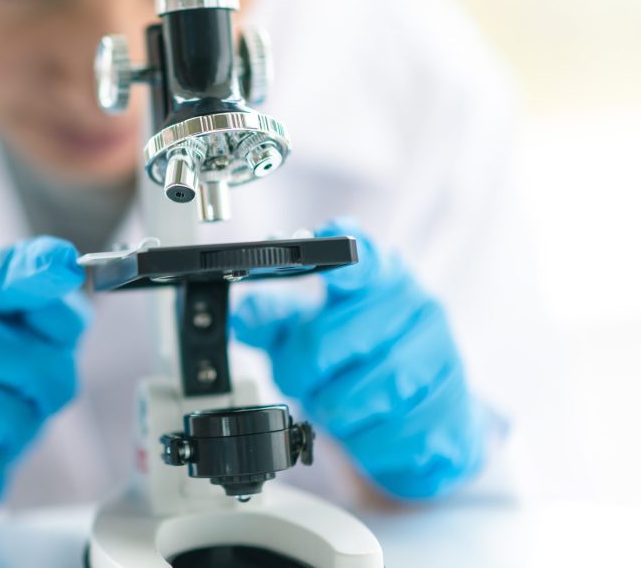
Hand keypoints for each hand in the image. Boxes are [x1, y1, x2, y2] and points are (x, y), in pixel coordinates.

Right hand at [0, 236, 91, 544]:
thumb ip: (51, 308)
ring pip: (8, 420)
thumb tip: (63, 270)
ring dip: (15, 433)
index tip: (62, 266)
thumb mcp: (26, 334)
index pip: (5, 274)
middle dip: (42, 393)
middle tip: (20, 393)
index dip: (38, 271)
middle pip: (33, 365)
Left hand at [232, 219, 485, 498]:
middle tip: (299, 378)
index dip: (347, 263)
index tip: (331, 268)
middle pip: (325, 342)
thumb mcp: (308, 327)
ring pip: (361, 393)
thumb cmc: (358, 358)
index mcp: (381, 274)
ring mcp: (442, 354)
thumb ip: (272, 316)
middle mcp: (417, 305)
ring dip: (333, 409)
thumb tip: (247, 314)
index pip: (366, 259)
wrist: (422, 410)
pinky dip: (367, 441)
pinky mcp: (454, 407)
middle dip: (299, 372)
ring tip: (335, 403)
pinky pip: (391, 433)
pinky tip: (369, 427)